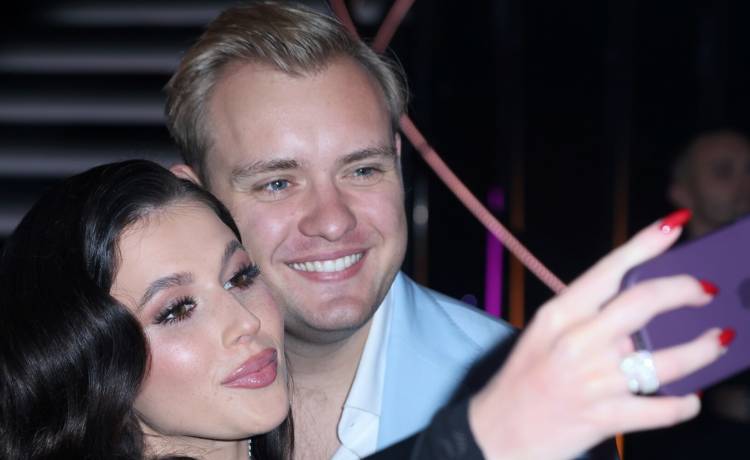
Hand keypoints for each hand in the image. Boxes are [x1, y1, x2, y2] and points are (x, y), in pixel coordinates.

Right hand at [468, 214, 725, 459]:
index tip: (673, 225)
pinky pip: (662, 409)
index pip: (608, 270)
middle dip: (685, 289)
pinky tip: (691, 397)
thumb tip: (641, 308)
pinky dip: (684, 404)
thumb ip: (585, 318)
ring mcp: (594, 382)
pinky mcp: (606, 418)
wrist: (497, 433)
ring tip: (719, 341)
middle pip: (643, 303)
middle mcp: (577, 343)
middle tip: (705, 289)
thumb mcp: (543, 336)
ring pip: (667, 361)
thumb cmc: (522, 380)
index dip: (645, 244)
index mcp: (558, 316)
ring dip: (703, 349)